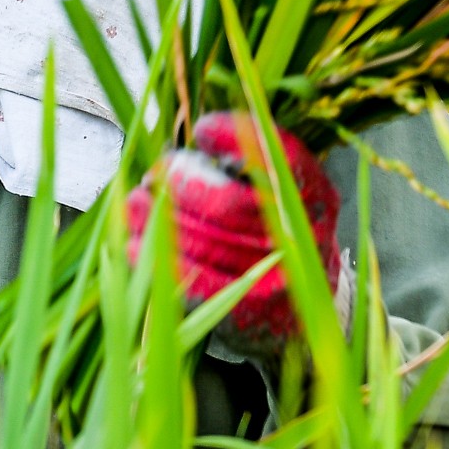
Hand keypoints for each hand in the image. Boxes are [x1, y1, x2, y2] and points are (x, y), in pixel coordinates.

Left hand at [126, 112, 341, 351]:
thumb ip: (253, 167)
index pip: (280, 158)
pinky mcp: (248, 312)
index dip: (238, 138)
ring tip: (135, 202)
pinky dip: (159, 260)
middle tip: (158, 172)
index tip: (204, 130)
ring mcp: (276, 279)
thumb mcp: (287, 197)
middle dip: (182, 182)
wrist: (307, 317)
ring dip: (158, 219)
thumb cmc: (282, 240)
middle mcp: (301, 238)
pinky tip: (134, 245)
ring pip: (204, 241)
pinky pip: (194, 281)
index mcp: (315, 198)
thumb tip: (194, 143)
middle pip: (228, 202)